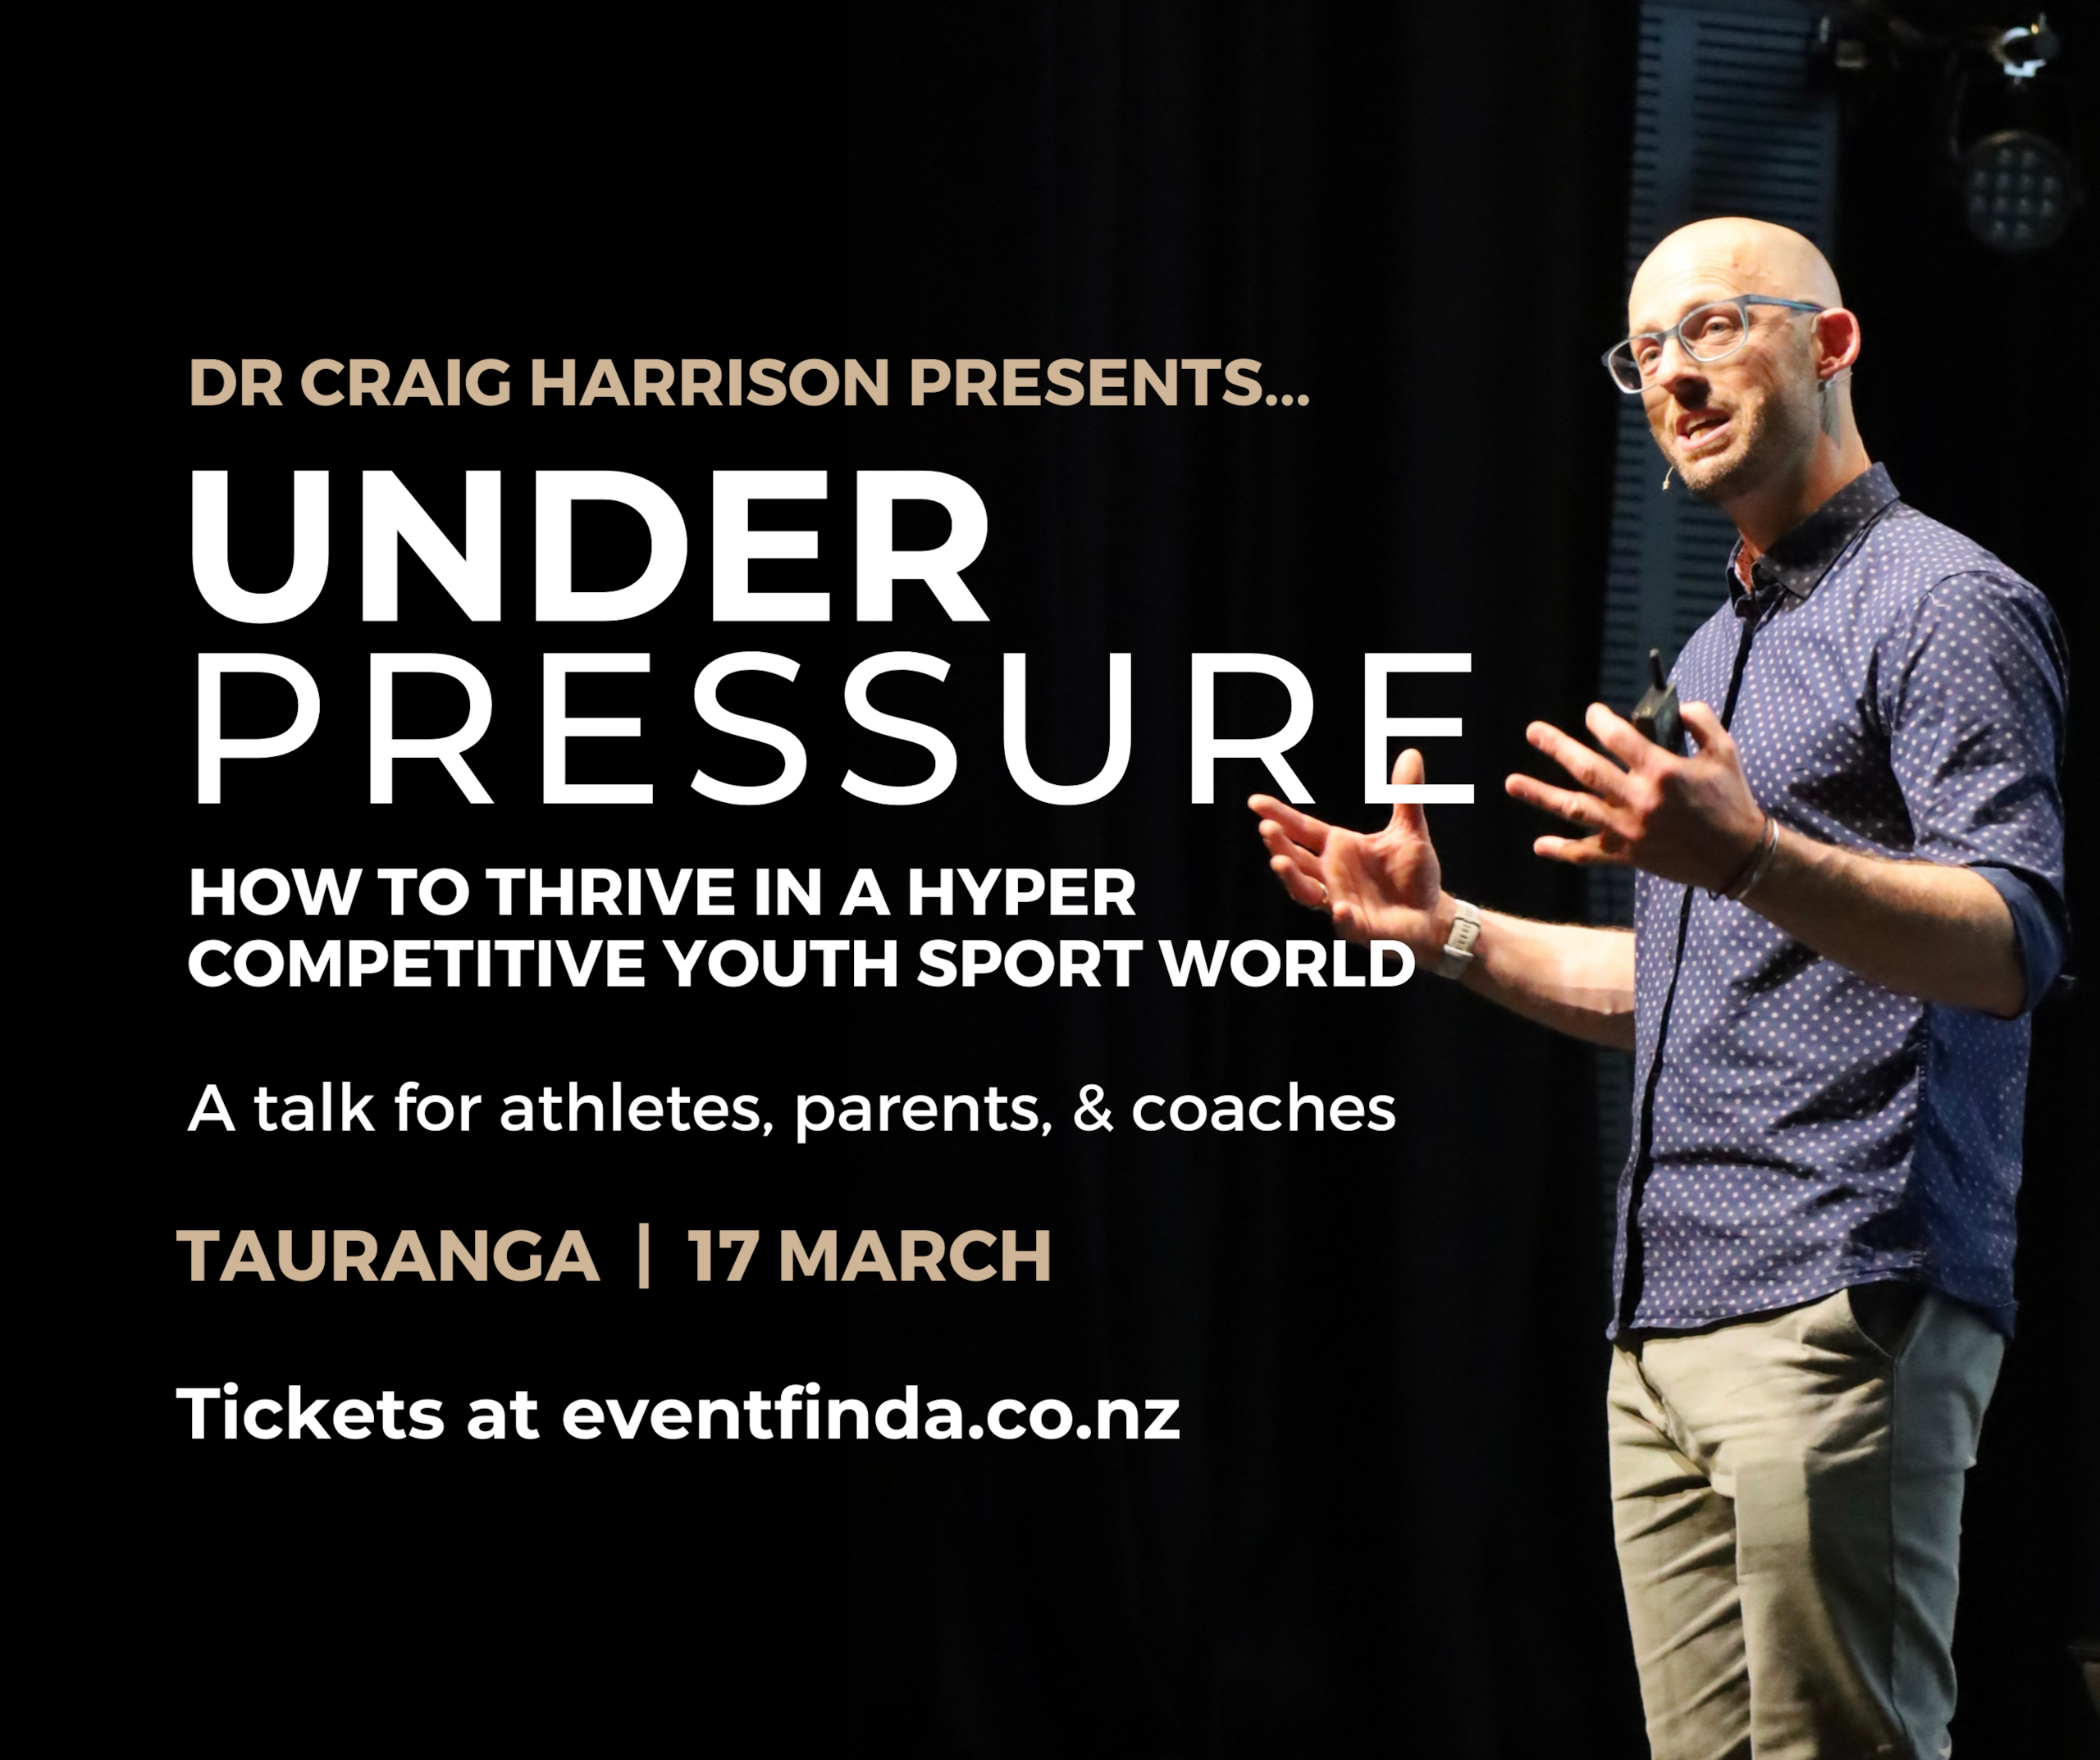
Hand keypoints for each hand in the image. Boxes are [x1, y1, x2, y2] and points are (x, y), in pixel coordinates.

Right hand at [1250, 749, 1452, 953]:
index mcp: (1338, 848)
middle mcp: (1331, 874)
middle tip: (1267, 829)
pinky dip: (1341, 917)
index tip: (1255, 802)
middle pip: (1295, 859)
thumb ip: (1406, 795)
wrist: (1431, 914)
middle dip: (1279, 845)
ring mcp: (1340, 900)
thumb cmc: (1414, 873)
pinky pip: (1344, 923)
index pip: (1302, 829)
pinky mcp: (1358, 926)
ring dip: (1292, 879)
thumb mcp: (1410, 830)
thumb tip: (1412, 753)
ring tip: (1280, 863)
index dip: (1279, 815)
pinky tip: (1340, 908)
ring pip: (1305, 892)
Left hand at [1505, 701, 1765, 889]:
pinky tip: (1538, 844)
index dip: (1600, 721)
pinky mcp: (1628, 856)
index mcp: (1662, 771)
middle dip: (1557, 748)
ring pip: (1576, 810)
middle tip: (1533, 731)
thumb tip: (1677, 704)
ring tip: (1511, 782)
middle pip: (1587, 769)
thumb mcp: (1725, 752)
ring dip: (1540, 795)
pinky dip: (1562, 851)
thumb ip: (1700, 721)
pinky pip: (1588, 854)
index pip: (1619, 738)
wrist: (1738, 857)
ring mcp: (1629, 831)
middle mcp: (1639, 800)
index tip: (1592, 713)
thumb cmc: (1732, 800)